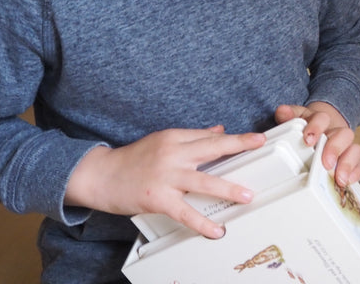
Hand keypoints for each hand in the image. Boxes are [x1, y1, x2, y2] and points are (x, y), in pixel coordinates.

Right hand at [65, 126, 265, 238]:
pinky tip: (216, 230)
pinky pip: (184, 213)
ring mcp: (166, 177)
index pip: (209, 136)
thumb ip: (192, 136)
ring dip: (228, 188)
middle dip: (238, 146)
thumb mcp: (162, 140)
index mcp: (175, 137)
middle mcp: (172, 154)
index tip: (257, 138)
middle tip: (259, 146)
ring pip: (203, 181)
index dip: (235, 138)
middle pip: (211, 147)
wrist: (100, 176)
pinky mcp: (158, 199)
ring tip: (246, 195)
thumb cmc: (133, 159)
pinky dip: (202, 223)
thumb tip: (219, 130)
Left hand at [275, 103, 359, 186]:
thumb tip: (282, 111)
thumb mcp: (297, 117)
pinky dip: (355, 173)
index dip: (316, 128)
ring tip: (339, 178)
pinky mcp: (351, 160)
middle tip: (326, 162)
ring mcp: (346, 146)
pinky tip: (347, 182)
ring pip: (354, 150)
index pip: (322, 119)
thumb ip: (289, 115)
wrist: (323, 127)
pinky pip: (359, 165)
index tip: (308, 140)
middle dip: (335, 149)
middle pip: (344, 135)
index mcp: (321, 120)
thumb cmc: (307, 126)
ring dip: (347, 164)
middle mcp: (336, 132)